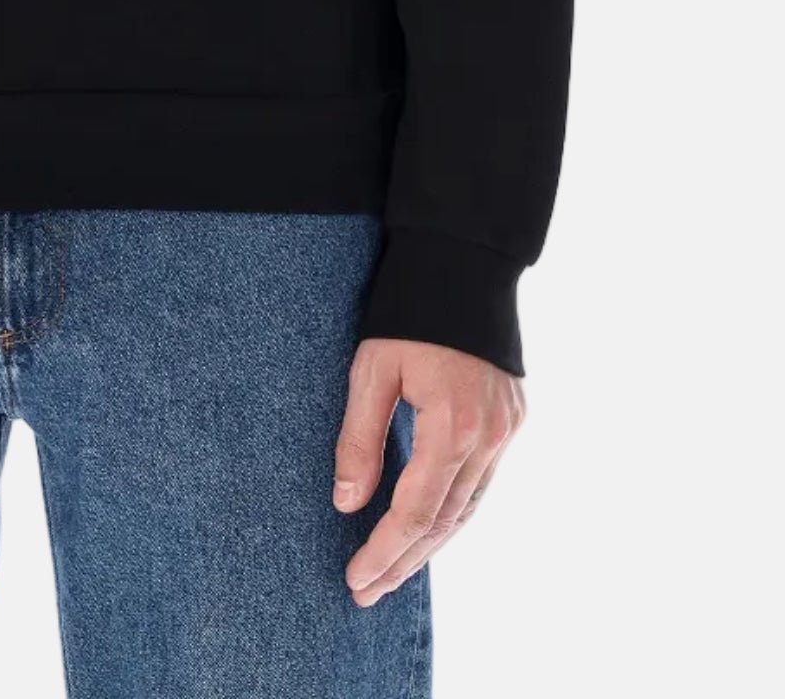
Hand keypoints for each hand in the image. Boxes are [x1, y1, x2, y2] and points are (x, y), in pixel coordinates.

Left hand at [333, 337, 523, 606]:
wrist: (464, 264)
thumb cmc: (407, 314)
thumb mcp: (372, 370)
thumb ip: (360, 438)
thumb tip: (347, 502)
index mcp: (453, 425)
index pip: (415, 511)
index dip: (384, 551)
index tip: (356, 579)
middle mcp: (488, 437)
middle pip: (445, 521)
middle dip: (404, 561)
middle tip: (367, 592)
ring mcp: (506, 430)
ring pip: (468, 507)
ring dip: (430, 544)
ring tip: (391, 571)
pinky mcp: (511, 420)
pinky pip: (481, 483)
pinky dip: (453, 511)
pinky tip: (427, 528)